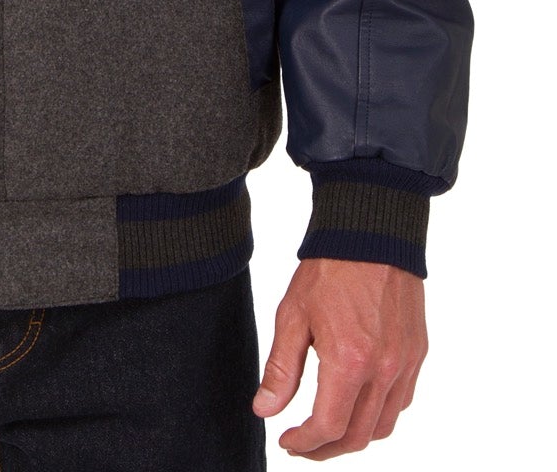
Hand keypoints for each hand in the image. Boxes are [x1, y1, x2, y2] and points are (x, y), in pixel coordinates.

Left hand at [252, 258, 426, 458]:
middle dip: (326, 449)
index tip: (287, 441)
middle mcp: (384, 369)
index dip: (304, 443)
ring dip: (354, 436)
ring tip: (327, 430)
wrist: (371, 233)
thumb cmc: (329, 269)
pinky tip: (356, 404)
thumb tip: (265, 410)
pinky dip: (378, 415)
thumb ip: (280, 369)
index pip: (328, 426)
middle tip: (303, 445)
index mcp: (350, 361)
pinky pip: (400, 402)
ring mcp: (405, 363)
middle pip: (357, 436)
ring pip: (383, 426)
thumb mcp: (292, 315)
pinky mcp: (417, 353)